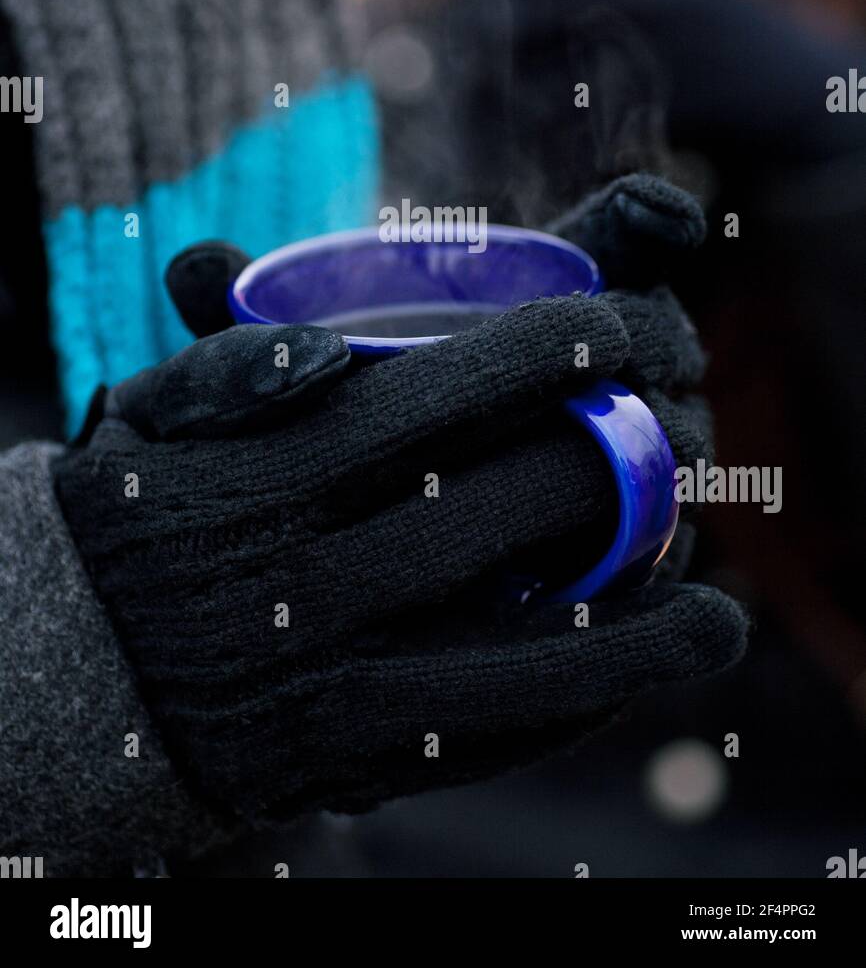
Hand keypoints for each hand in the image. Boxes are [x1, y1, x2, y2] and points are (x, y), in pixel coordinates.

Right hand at [53, 185, 746, 829]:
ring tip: (714, 578)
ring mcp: (332, 679)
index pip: (445, 393)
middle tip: (687, 404)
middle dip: (628, 442)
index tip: (632, 316)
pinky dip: (583, 695)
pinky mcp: (348, 760)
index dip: (561, 346)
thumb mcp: (149, 413)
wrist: (74, 670)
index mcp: (266, 474)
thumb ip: (225, 365)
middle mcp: (305, 580)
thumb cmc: (135, 514)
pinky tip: (647, 661)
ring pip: (522, 643)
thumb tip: (330, 351)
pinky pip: (490, 732)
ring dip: (640, 609)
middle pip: (509, 505)